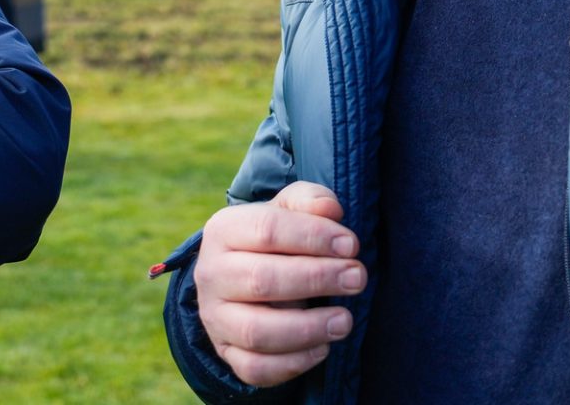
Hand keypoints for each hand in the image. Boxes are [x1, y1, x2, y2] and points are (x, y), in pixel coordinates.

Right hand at [193, 181, 363, 387]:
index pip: (267, 230)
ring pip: (257, 332)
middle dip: (317, 279)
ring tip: (345, 320)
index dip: (313, 237)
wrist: (237, 276)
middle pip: (262, 280)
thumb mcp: (286, 210)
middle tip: (357, 278)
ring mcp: (215, 317)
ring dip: (308, 329)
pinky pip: (256, 368)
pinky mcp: (226, 351)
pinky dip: (293, 363)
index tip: (351, 245)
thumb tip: (331, 209)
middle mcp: (212, 274)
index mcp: (223, 230)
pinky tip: (323, 348)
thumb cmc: (274, 239)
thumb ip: (308, 201)